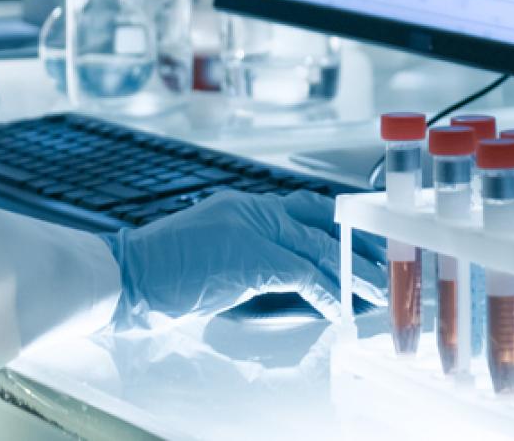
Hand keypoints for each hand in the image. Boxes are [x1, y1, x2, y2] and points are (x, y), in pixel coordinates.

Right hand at [103, 189, 385, 325]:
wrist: (124, 277)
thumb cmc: (159, 276)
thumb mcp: (211, 255)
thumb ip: (249, 258)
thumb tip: (288, 281)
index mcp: (242, 204)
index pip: (305, 207)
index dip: (340, 225)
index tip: (365, 240)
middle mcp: (251, 207)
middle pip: (323, 219)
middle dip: (359, 241)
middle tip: (389, 260)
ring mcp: (252, 227)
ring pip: (322, 247)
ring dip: (356, 273)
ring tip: (380, 292)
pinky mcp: (252, 256)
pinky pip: (306, 273)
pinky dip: (328, 293)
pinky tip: (340, 310)